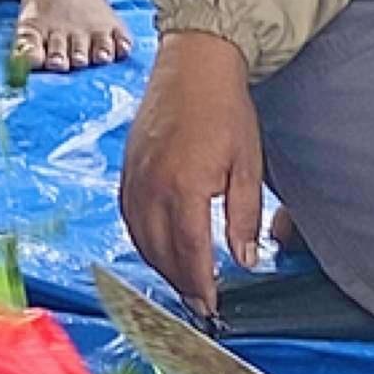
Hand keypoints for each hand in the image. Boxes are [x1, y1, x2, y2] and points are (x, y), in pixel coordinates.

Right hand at [121, 32, 259, 321]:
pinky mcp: (126, 170)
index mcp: (184, 187)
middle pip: (160, 253)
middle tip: (200, 302)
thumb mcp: (247, 164)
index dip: (200, 285)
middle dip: (180, 282)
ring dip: (160, 266)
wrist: (191, 65)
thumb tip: (245, 259)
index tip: (211, 307)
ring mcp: (134, 179)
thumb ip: (243, 216)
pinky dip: (143, 240)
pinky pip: (128, 218)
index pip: (189, 252)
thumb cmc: (225, 110)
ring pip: (140, 239)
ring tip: (183, 281)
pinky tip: (160, 248)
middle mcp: (151, 188)